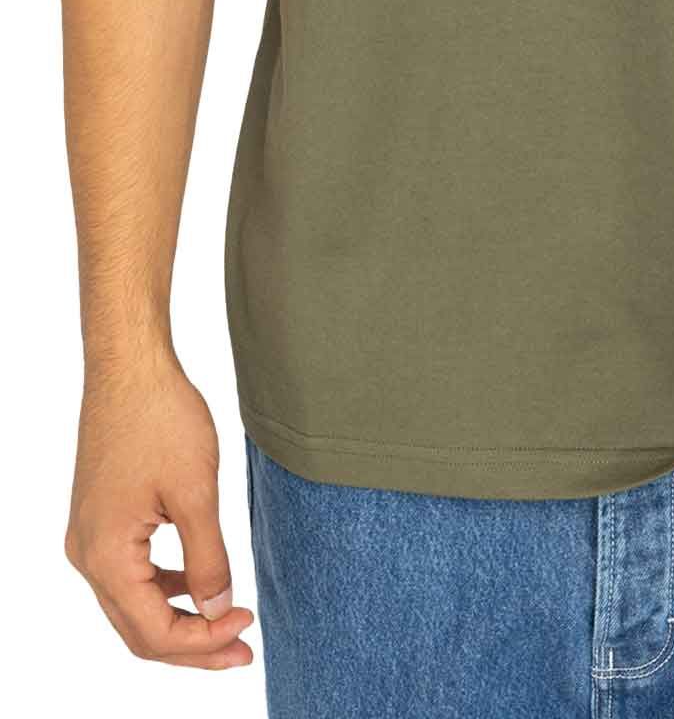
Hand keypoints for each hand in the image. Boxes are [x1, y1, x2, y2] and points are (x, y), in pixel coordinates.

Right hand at [65, 355, 254, 669]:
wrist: (130, 365)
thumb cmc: (161, 418)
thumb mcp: (196, 493)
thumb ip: (209, 561)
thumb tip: (217, 613)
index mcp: (105, 556)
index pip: (153, 632)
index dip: (202, 642)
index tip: (247, 628)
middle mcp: (87, 554)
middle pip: (138, 629)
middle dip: (192, 644)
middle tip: (242, 648)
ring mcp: (88, 536)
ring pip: (132, 604)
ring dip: (179, 618)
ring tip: (227, 621)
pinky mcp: (98, 518)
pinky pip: (128, 574)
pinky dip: (164, 587)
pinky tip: (200, 580)